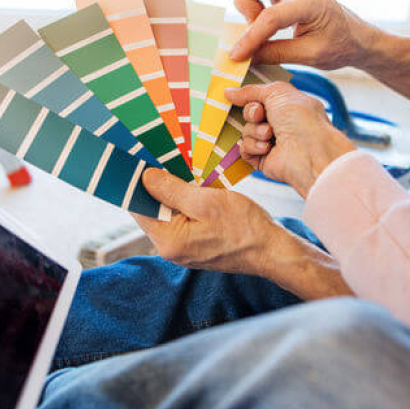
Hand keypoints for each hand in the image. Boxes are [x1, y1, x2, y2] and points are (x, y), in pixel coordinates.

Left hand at [134, 168, 288, 276]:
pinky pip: (182, 219)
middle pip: (152, 210)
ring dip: (173, 192)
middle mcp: (170, 249)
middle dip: (157, 185)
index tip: (141, 160)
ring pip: (168, 213)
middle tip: (163, 158)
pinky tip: (194, 187)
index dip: (137, 183)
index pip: (139, 208)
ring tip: (181, 170)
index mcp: (168, 241)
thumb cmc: (244, 227)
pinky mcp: (194, 245)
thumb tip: (146, 177)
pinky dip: (185, 203)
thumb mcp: (206, 202)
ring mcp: (183, 249)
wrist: (272, 250)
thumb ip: (172, 190)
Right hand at [226, 81, 354, 197]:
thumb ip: (251, 90)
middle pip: (250, 114)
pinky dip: (253, 146)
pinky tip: (267, 148)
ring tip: (270, 135)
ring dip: (255, 131)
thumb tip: (229, 92)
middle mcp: (280, 124)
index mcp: (287, 106)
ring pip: (246, 131)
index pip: (260, 99)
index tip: (252, 98)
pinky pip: (244, 149)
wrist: (308, 151)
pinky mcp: (263, 159)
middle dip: (252, 113)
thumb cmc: (301, 119)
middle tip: (261, 116)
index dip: (252, 98)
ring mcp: (272, 142)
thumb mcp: (277, 92)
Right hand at [229, 0, 380, 68]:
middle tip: (254, 28)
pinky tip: (266, 26)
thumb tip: (245, 57)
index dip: (250, 37)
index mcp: (312, 1)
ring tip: (261, 28)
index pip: (271, 16)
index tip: (237, 55)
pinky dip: (254, 5)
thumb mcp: (310, 56)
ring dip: (248, 3)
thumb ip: (275, 54)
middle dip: (245, 3)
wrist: (357, 38)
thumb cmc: (340, 46)